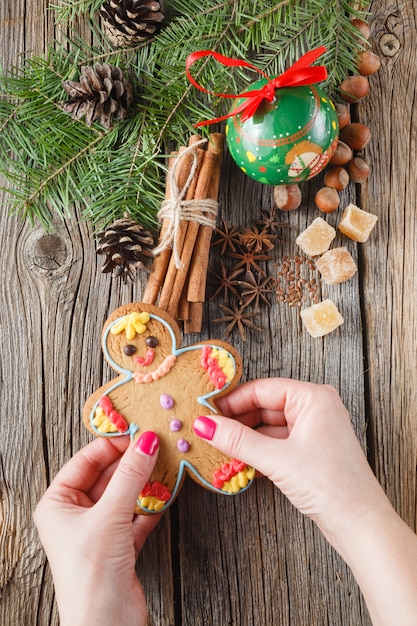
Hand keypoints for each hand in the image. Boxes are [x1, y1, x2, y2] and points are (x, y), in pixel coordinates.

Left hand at [33, 432, 160, 625]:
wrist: (107, 625)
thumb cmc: (92, 572)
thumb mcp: (110, 513)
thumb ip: (130, 475)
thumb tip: (147, 441)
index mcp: (57, 504)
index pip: (84, 461)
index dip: (110, 444)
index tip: (137, 431)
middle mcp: (74, 516)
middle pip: (106, 476)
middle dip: (130, 462)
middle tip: (155, 444)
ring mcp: (97, 531)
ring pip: (123, 495)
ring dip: (143, 481)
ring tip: (164, 462)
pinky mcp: (119, 547)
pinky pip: (136, 515)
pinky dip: (151, 504)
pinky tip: (166, 491)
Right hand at [193, 378, 416, 625]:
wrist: (361, 524)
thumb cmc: (329, 484)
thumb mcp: (277, 459)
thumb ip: (238, 440)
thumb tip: (205, 425)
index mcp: (313, 398)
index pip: (262, 389)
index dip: (232, 400)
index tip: (206, 410)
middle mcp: (315, 408)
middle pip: (265, 406)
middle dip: (237, 420)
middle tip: (208, 430)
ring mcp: (314, 430)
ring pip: (269, 426)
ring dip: (246, 438)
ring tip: (219, 447)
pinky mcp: (311, 452)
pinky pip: (277, 443)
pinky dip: (258, 450)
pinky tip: (239, 460)